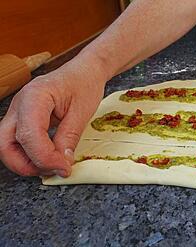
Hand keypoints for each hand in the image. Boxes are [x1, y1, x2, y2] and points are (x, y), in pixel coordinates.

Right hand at [0, 59, 106, 176]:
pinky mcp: (23, 117)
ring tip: (53, 165)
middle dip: (27, 164)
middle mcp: (20, 103)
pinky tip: (50, 156)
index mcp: (35, 96)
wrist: (85, 70)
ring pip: (7, 145)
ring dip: (27, 161)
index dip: (45, 158)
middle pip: (5, 144)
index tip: (64, 167)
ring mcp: (18, 110)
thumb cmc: (85, 83)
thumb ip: (69, 138)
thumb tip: (61, 163)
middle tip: (54, 170)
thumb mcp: (82, 112)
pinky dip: (30, 153)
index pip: (29, 135)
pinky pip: (17, 141)